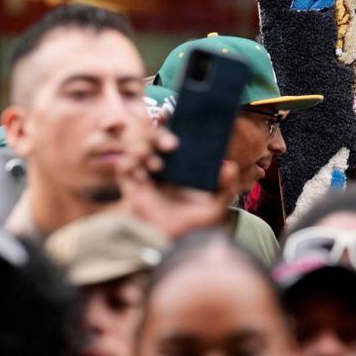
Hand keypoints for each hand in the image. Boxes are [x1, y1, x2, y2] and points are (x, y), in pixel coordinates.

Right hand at [117, 126, 237, 238]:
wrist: (174, 243)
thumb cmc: (194, 225)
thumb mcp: (216, 206)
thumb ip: (225, 187)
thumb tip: (230, 166)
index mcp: (180, 165)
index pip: (173, 137)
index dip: (170, 123)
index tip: (172, 112)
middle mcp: (161, 166)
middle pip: (153, 137)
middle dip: (160, 135)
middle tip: (173, 145)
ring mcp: (144, 174)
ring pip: (137, 147)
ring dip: (145, 150)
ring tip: (158, 165)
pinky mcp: (131, 186)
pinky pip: (125, 166)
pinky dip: (131, 163)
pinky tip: (142, 173)